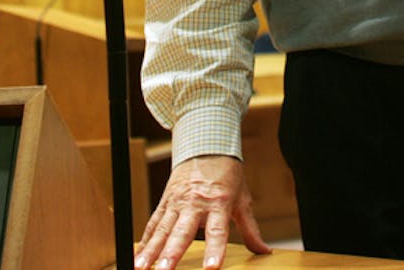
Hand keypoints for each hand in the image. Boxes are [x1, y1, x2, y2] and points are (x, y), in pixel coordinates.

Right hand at [134, 155, 269, 269]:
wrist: (207, 146)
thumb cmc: (227, 175)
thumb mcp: (243, 199)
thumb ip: (250, 229)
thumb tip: (264, 251)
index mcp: (218, 202)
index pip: (217, 230)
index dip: (214, 249)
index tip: (211, 267)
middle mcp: (195, 202)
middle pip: (182, 231)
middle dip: (171, 253)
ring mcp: (177, 201)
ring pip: (162, 229)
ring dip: (151, 250)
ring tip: (141, 267)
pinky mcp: (165, 200)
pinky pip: (153, 222)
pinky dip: (145, 240)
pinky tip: (139, 256)